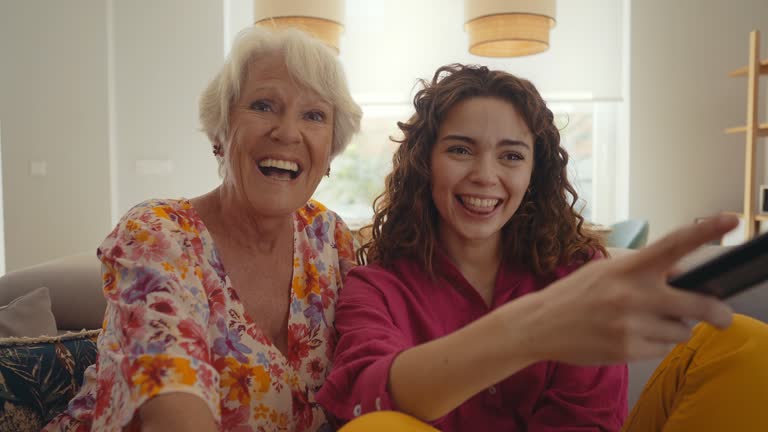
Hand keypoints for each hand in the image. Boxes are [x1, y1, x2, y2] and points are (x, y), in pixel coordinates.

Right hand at [517, 214, 736, 364]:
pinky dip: (657, 343)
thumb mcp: (605, 271)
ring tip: (652, 323)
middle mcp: (633, 295)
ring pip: (682, 331)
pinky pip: (663, 349)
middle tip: (722, 315)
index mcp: (628, 268)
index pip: (673, 245)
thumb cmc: (574, 294)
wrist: (540, 324)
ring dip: (676, 327)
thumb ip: (642, 270)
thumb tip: (683, 275)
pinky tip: (635, 336)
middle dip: (718, 312)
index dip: (705, 231)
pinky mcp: (628, 350)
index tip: (731, 221)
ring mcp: (631, 325)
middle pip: (699, 304)